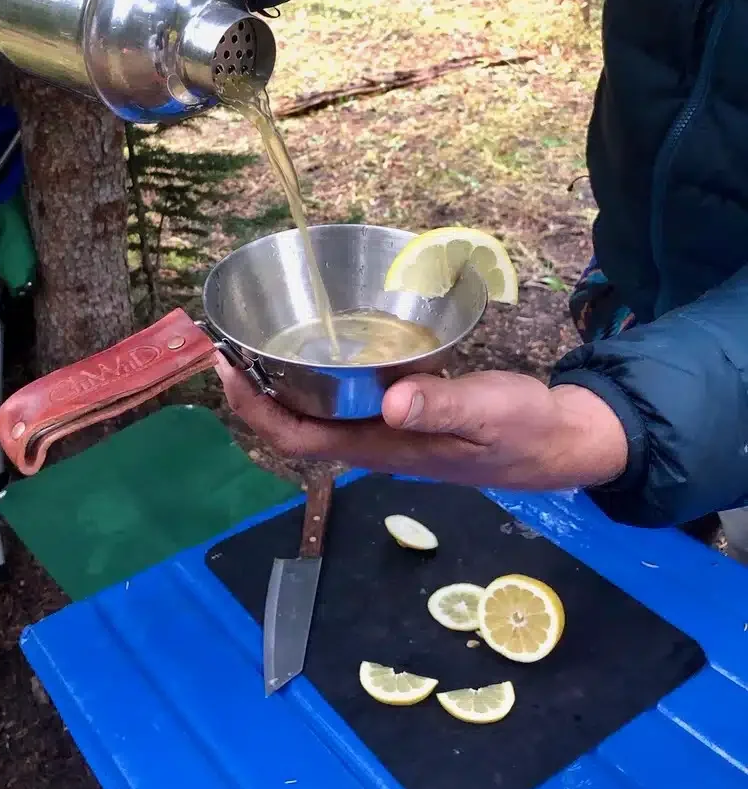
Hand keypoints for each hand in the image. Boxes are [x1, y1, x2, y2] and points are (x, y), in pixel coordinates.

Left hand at [216, 358, 627, 492]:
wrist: (560, 442)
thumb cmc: (525, 429)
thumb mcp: (488, 413)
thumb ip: (441, 407)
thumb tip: (391, 402)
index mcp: (385, 446)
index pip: (301, 437)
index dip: (257, 410)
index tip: (228, 370)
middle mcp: (377, 442)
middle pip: (299, 425)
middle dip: (258, 393)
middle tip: (229, 346)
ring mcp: (390, 431)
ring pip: (321, 412)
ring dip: (284, 383)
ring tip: (258, 342)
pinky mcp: (406, 415)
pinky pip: (349, 398)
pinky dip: (323, 374)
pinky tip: (325, 345)